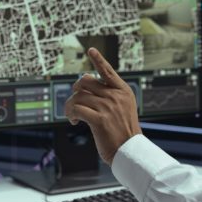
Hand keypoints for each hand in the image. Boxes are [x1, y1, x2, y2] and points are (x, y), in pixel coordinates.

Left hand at [64, 47, 141, 164]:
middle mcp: (115, 96)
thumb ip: (110, 97)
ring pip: (78, 96)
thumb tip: (87, 87)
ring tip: (72, 115)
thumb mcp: (123, 109)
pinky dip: (71, 114)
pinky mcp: (99, 120)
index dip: (98, 59)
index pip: (108, 71)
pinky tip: (74, 122)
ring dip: (70, 105)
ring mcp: (108, 107)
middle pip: (85, 82)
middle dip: (76, 90)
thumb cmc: (124, 132)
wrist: (131, 152)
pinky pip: (77, 109)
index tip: (90, 50)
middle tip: (74, 102)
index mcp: (123, 91)